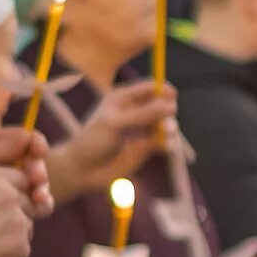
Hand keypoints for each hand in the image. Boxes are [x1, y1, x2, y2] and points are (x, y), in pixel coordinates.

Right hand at [0, 163, 35, 256]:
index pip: (22, 180)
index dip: (13, 192)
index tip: (1, 203)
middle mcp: (11, 195)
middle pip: (28, 202)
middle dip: (16, 212)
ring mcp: (18, 221)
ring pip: (27, 226)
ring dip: (14, 232)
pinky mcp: (20, 245)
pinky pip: (23, 248)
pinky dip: (11, 252)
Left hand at [47, 81, 177, 202]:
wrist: (83, 170)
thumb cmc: (94, 140)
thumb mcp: (116, 123)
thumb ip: (143, 114)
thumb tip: (170, 105)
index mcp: (123, 98)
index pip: (148, 87)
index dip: (162, 89)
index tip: (172, 95)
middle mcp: (134, 112)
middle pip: (160, 104)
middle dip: (167, 110)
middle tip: (167, 118)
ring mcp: (141, 130)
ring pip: (164, 123)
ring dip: (170, 127)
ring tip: (167, 132)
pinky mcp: (145, 148)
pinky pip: (163, 142)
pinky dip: (168, 143)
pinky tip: (167, 146)